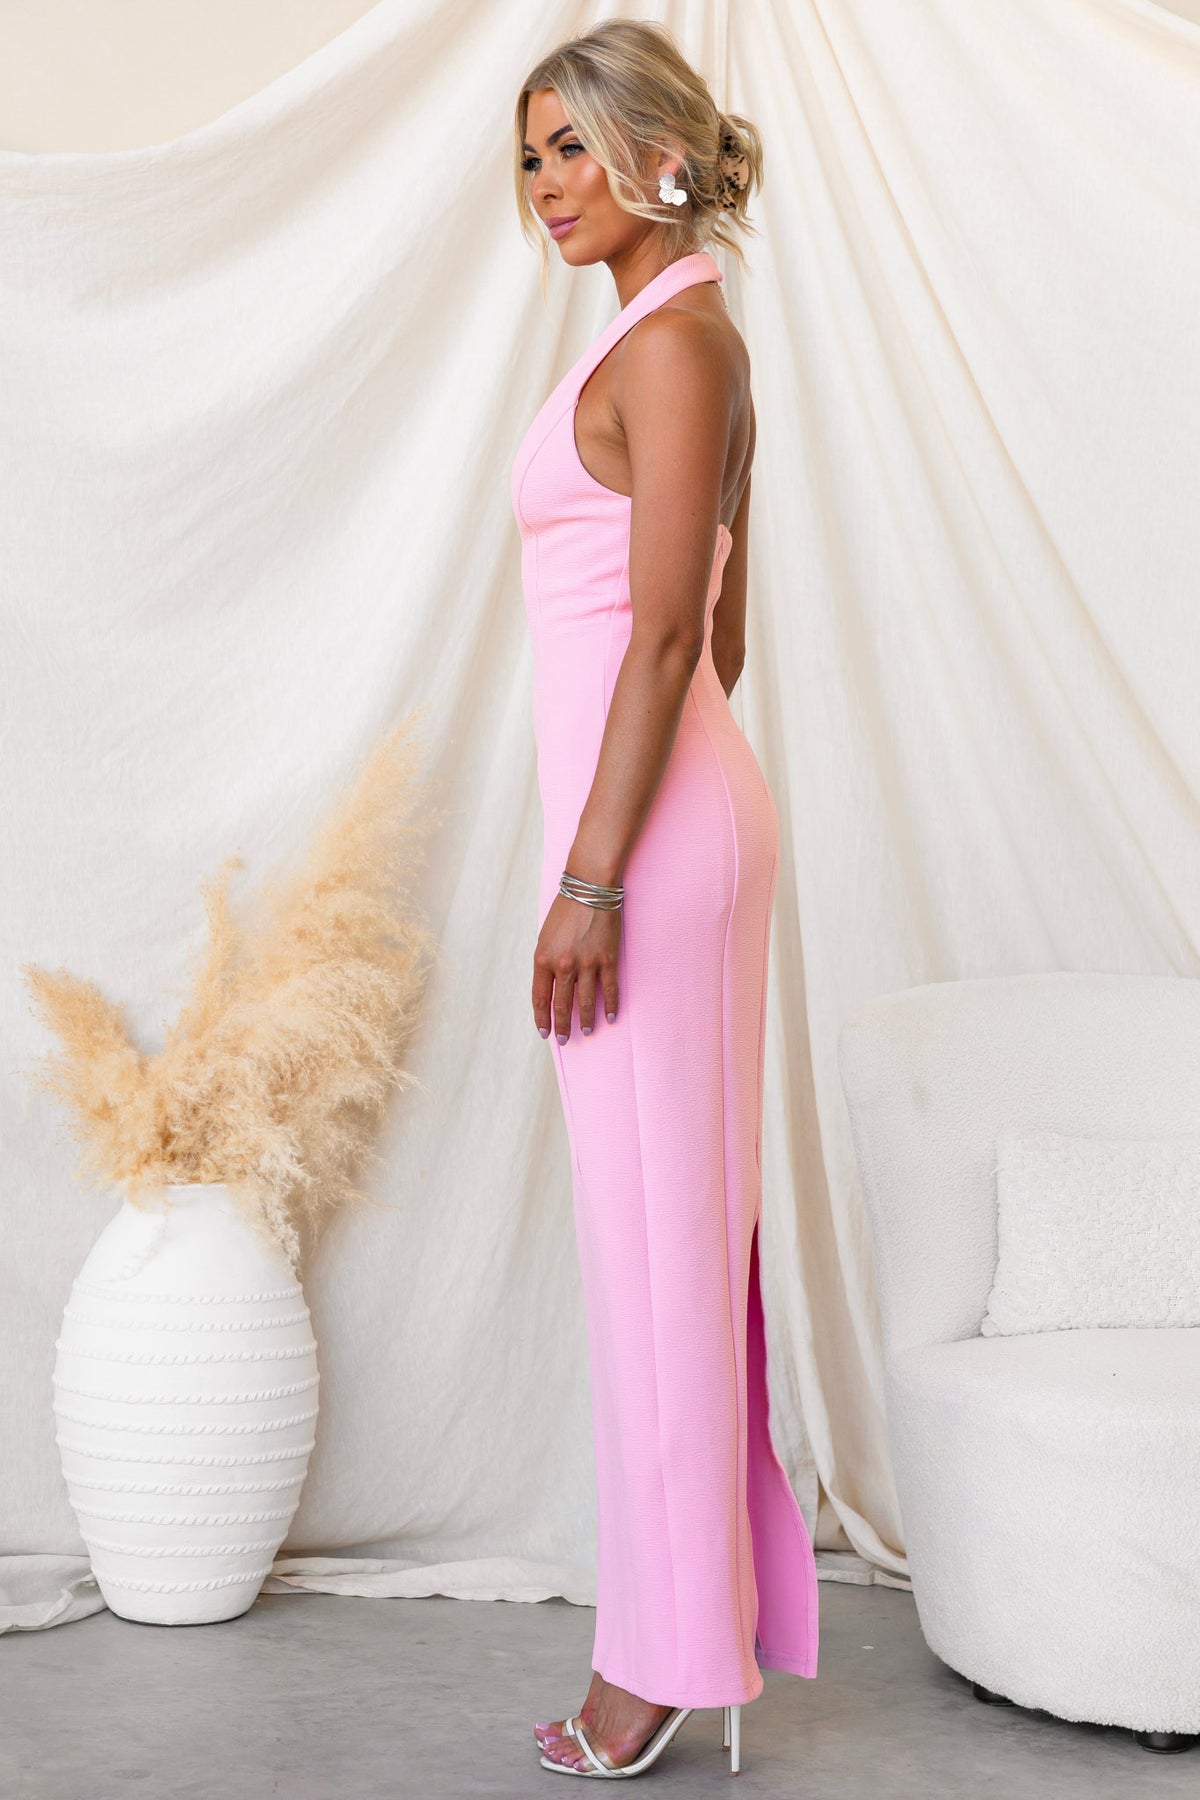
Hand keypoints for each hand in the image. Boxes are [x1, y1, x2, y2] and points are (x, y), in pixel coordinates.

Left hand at [533, 891, 620, 1041]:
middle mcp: (563, 965)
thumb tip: (551, 986)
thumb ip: (546, 962)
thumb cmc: (565, 909)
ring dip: (585, 1020)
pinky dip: (610, 1005)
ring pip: (585, 1002)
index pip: (540, 997)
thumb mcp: (545, 936)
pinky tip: (611, 1017)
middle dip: (563, 1026)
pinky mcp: (607, 959)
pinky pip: (609, 989)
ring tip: (586, 1031)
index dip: (542, 1018)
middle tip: (565, 1040)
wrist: (589, 888)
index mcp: (543, 958)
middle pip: (562, 1005)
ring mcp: (587, 963)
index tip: (544, 1032)